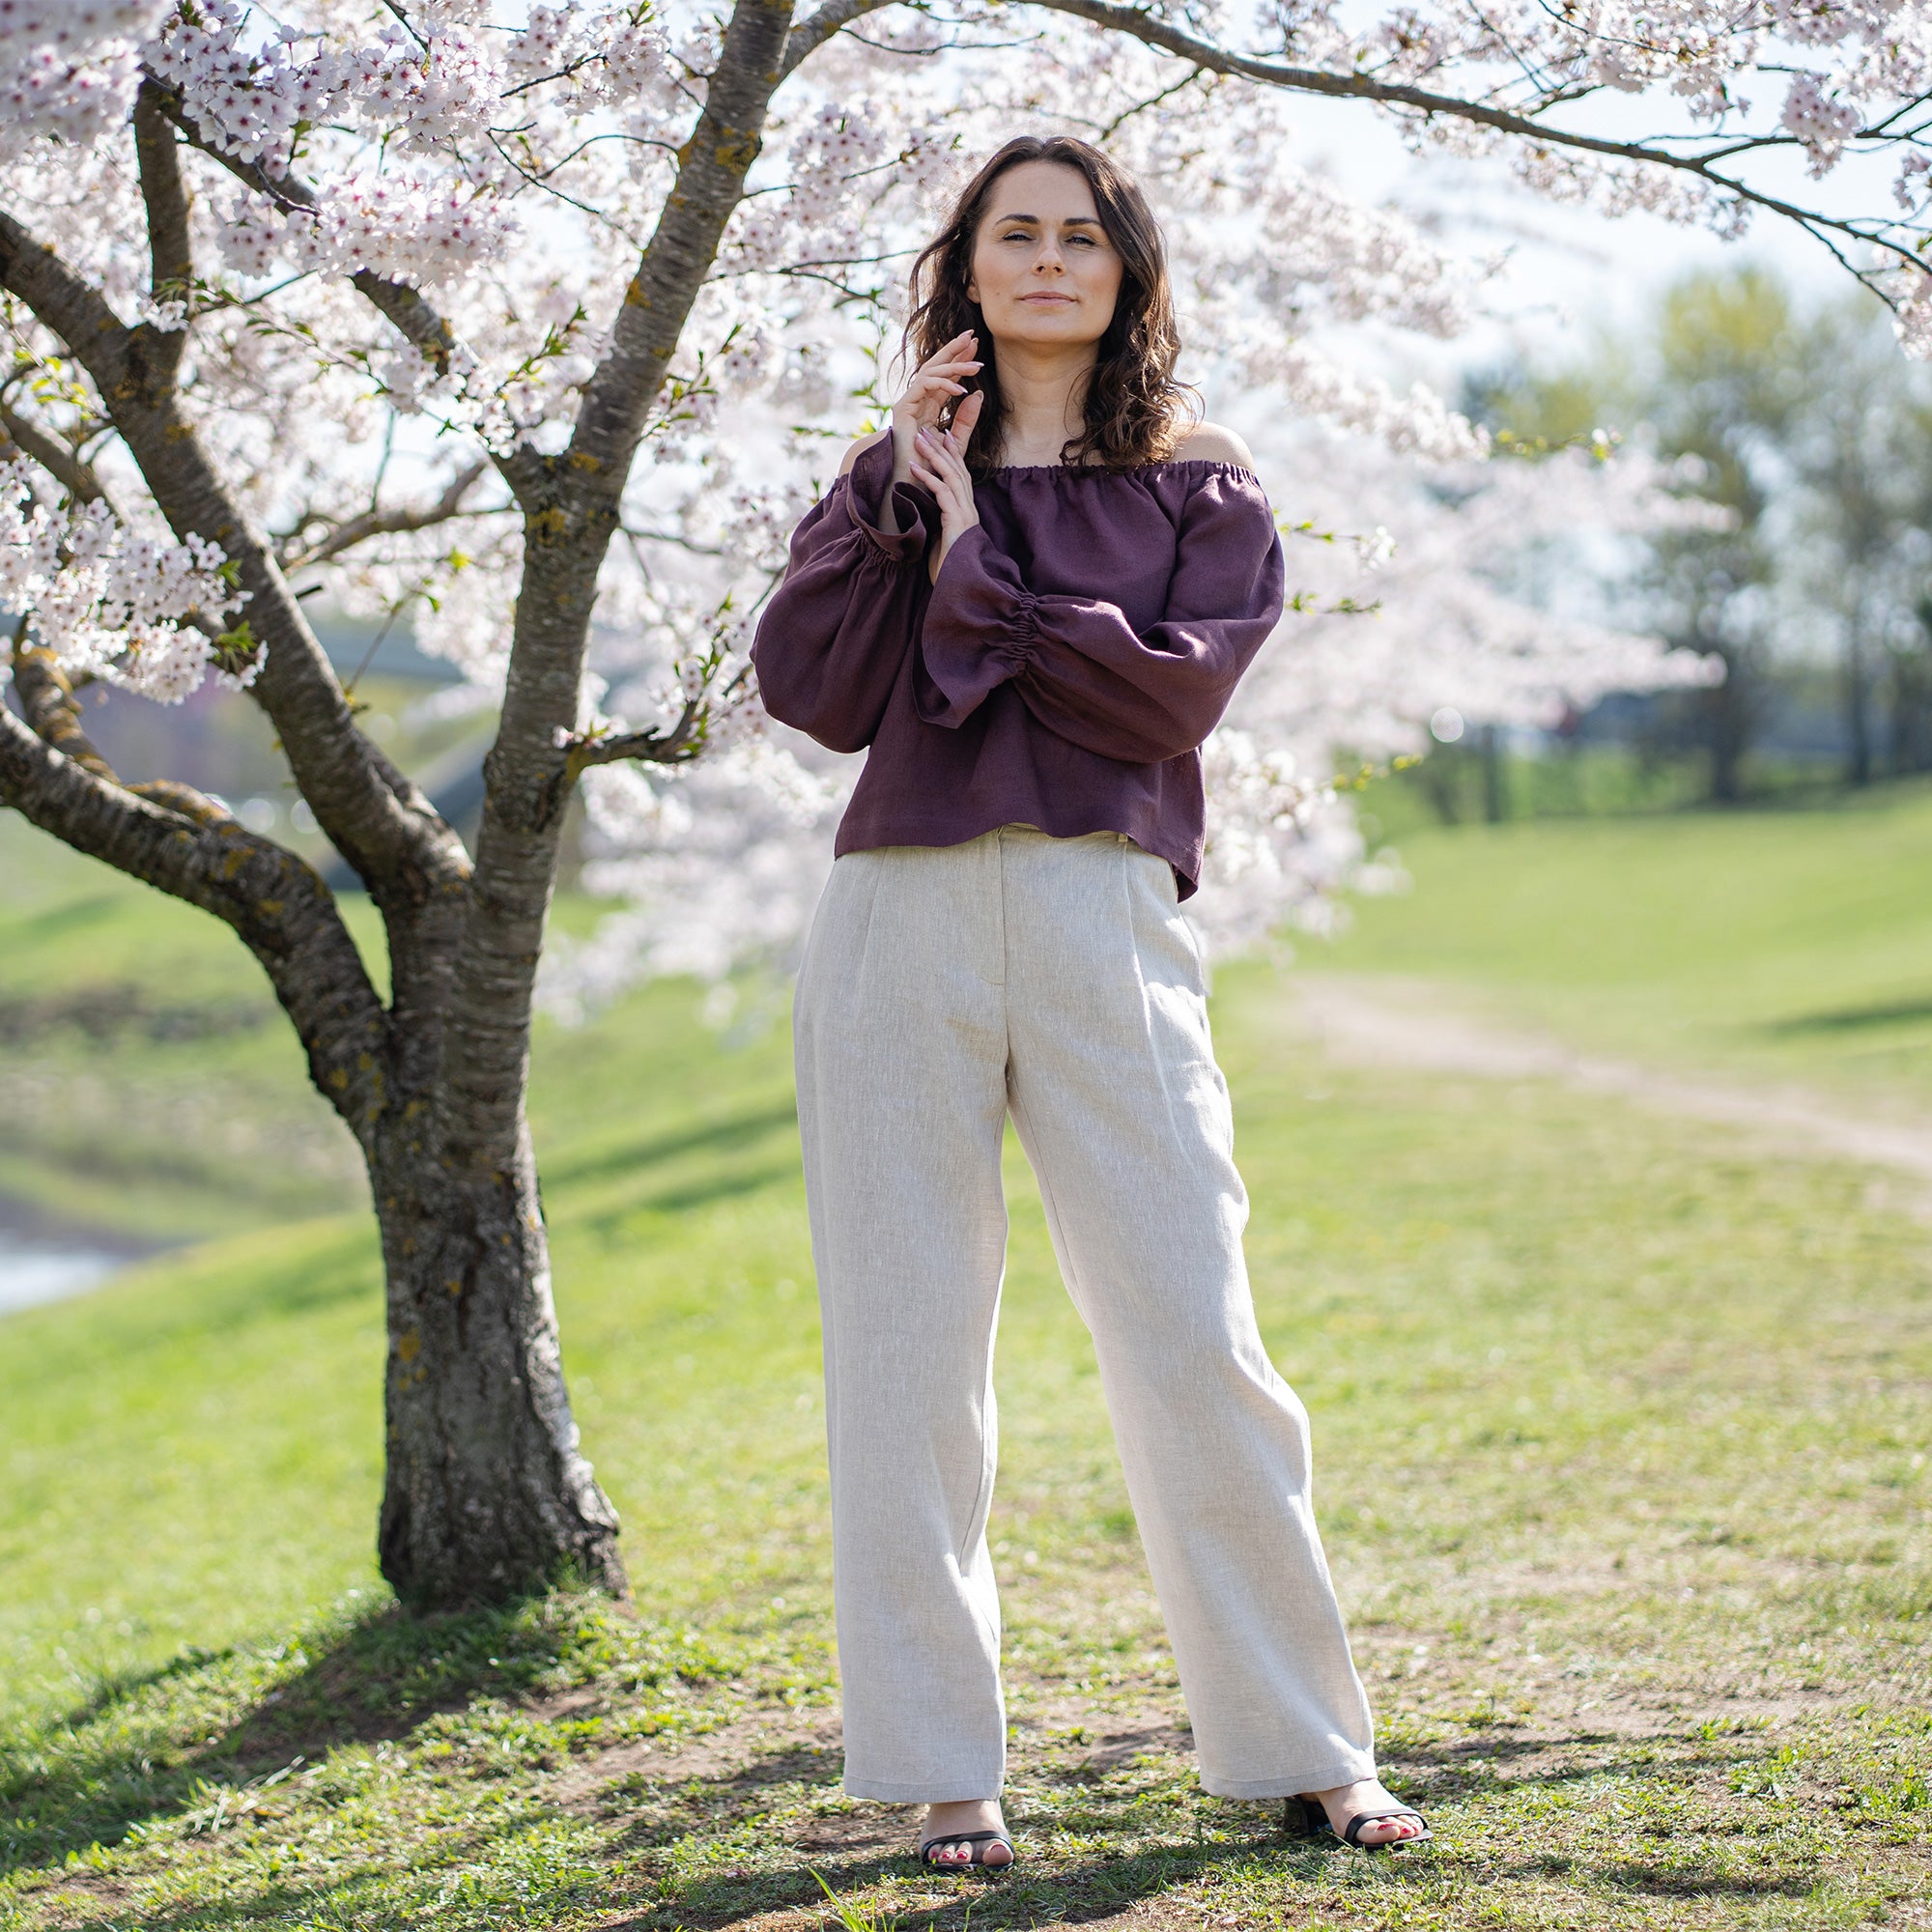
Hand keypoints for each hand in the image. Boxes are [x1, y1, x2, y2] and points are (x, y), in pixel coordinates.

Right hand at [891, 330, 981, 487]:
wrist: (913, 484)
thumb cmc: (931, 468)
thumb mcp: (955, 442)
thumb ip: (966, 419)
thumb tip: (978, 393)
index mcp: (928, 405)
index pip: (946, 377)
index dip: (960, 360)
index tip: (977, 348)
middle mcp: (917, 400)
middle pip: (936, 367)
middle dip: (954, 350)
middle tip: (972, 337)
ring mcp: (908, 402)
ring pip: (931, 373)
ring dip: (955, 366)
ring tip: (976, 367)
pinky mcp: (902, 407)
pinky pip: (923, 385)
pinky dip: (943, 384)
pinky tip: (961, 389)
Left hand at [907, 391, 983, 582]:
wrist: (961, 586)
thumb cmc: (949, 568)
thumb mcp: (941, 539)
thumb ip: (938, 522)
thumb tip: (925, 512)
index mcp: (965, 511)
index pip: (959, 476)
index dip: (951, 454)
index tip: (939, 437)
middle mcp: (968, 509)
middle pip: (957, 469)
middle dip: (942, 447)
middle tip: (926, 429)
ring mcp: (965, 514)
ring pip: (951, 476)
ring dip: (933, 456)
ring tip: (918, 440)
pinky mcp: (957, 522)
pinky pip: (942, 493)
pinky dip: (928, 478)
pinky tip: (914, 467)